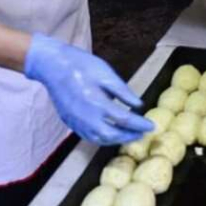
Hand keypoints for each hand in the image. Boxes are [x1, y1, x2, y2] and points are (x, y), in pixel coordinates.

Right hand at [24, 34, 153, 145]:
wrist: (53, 65)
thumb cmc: (81, 65)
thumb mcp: (106, 74)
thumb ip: (123, 91)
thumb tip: (139, 105)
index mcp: (97, 103)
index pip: (124, 120)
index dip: (140, 124)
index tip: (152, 126)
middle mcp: (86, 117)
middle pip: (112, 134)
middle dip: (129, 136)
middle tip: (142, 133)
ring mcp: (76, 121)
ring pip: (99, 139)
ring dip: (116, 140)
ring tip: (128, 135)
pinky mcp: (69, 121)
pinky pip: (88, 136)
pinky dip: (102, 138)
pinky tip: (109, 133)